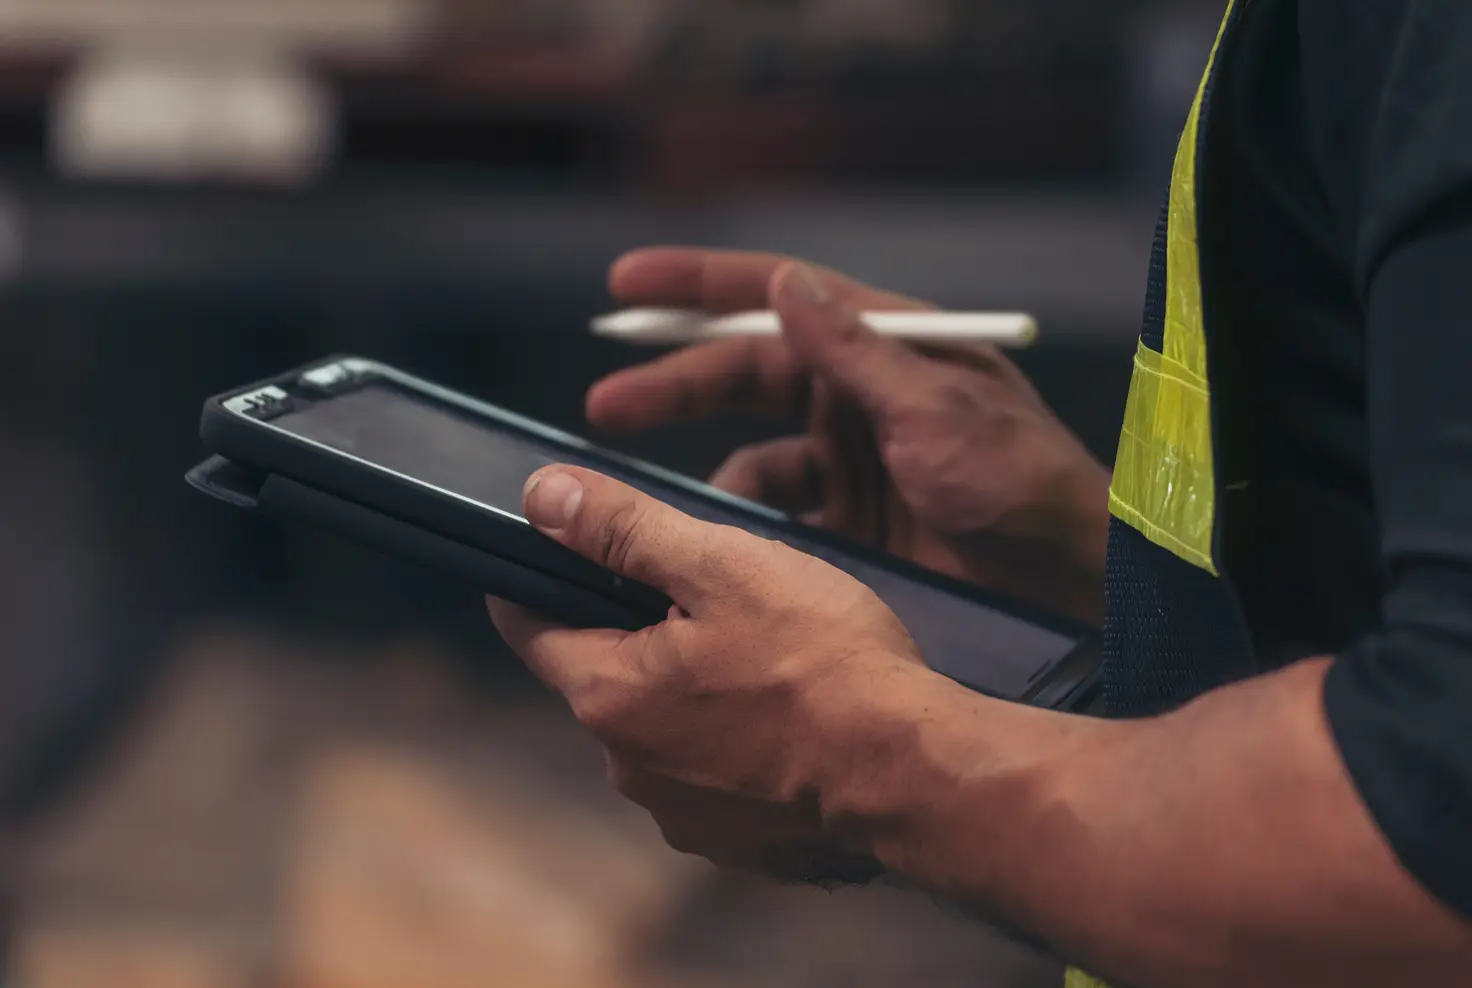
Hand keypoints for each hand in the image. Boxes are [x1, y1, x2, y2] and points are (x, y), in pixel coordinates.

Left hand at [488, 465, 938, 882]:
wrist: (913, 773)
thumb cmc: (822, 662)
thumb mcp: (721, 567)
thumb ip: (623, 529)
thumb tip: (541, 497)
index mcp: (607, 695)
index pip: (529, 624)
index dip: (546, 574)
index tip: (579, 547)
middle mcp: (627, 766)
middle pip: (605, 672)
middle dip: (643, 629)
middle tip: (717, 593)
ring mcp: (683, 812)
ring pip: (663, 724)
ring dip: (695, 688)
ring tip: (770, 656)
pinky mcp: (737, 841)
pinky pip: (714, 774)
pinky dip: (737, 741)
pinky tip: (792, 715)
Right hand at [589, 249, 1111, 625]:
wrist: (1069, 581)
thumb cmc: (1021, 479)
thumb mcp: (933, 406)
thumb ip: (854, 350)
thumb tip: (786, 281)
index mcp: (884, 344)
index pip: (775, 299)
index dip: (695, 288)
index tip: (623, 287)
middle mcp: (860, 395)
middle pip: (745, 373)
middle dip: (672, 384)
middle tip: (604, 405)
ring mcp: (853, 460)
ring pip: (752, 451)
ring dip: (705, 467)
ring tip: (663, 503)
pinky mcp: (852, 522)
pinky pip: (778, 514)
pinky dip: (746, 525)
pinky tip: (724, 542)